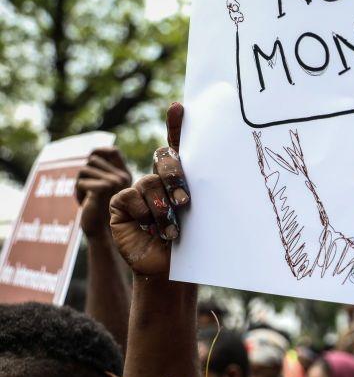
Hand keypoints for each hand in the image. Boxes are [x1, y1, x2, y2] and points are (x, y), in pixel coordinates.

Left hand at [76, 147, 131, 238]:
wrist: (102, 231)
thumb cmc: (98, 209)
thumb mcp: (103, 186)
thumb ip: (101, 170)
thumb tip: (93, 152)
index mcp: (124, 174)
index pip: (112, 151)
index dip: (99, 150)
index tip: (90, 158)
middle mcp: (122, 176)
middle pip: (92, 160)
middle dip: (84, 174)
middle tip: (88, 191)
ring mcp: (114, 182)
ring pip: (84, 170)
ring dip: (79, 184)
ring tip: (87, 198)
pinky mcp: (103, 188)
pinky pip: (81, 182)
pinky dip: (78, 193)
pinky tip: (86, 203)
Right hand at [109, 103, 189, 276]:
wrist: (171, 269)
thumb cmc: (191, 242)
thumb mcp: (201, 212)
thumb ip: (200, 187)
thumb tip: (211, 166)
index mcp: (180, 178)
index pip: (177, 145)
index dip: (176, 124)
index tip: (179, 107)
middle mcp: (157, 179)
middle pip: (164, 158)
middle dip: (175, 176)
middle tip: (185, 201)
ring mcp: (136, 189)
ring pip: (149, 182)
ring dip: (163, 208)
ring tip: (171, 230)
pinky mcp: (120, 203)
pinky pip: (130, 198)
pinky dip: (144, 214)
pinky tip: (151, 230)